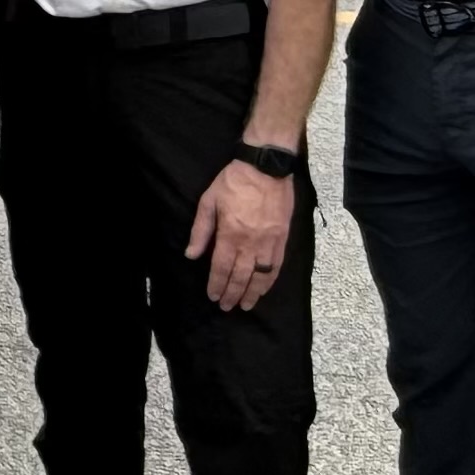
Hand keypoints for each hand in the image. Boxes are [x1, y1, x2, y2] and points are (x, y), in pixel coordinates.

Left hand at [186, 158, 294, 310]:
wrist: (266, 167)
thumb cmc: (233, 182)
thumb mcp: (208, 202)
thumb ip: (200, 231)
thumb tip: (191, 255)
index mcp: (230, 234)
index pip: (221, 267)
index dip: (216, 284)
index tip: (213, 296)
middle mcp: (250, 243)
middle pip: (241, 275)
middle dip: (233, 293)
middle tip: (227, 307)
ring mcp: (269, 241)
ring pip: (261, 275)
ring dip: (253, 293)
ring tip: (246, 305)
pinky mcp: (282, 237)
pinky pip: (277, 264)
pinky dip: (270, 279)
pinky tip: (265, 288)